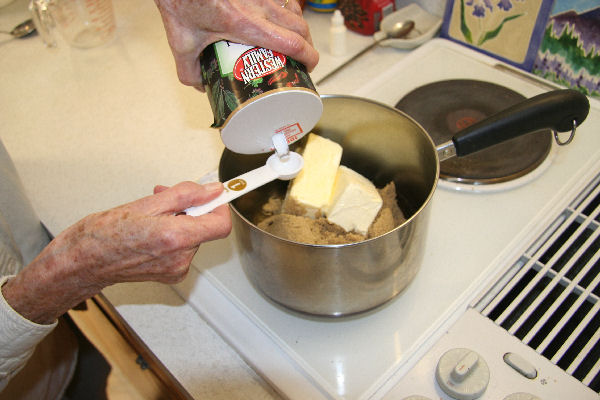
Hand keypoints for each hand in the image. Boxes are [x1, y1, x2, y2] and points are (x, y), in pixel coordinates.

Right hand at [2, 181, 230, 324]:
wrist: (82, 263)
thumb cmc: (102, 235)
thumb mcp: (146, 203)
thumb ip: (185, 195)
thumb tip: (211, 191)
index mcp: (175, 238)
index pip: (221, 223)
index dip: (220, 205)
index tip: (217, 193)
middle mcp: (180, 258)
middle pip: (204, 227)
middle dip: (190, 208)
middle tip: (167, 197)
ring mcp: (176, 269)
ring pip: (192, 236)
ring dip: (179, 220)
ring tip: (151, 214)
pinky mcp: (171, 275)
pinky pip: (183, 248)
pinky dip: (173, 235)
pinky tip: (151, 230)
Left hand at [154, 0, 318, 88]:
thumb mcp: (181, 40)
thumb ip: (189, 70)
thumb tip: (201, 85)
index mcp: (245, 24)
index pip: (292, 42)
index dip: (308, 57)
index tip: (308, 67)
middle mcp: (258, 5)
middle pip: (301, 27)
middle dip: (308, 46)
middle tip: (301, 59)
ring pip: (294, 10)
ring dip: (299, 28)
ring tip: (292, 42)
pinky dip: (286, 10)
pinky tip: (277, 21)